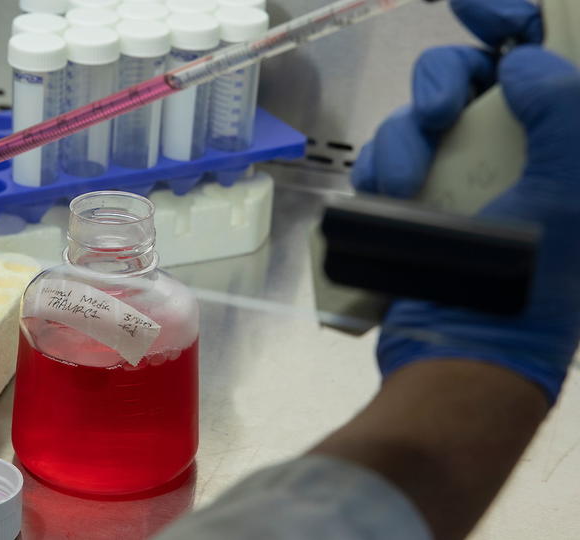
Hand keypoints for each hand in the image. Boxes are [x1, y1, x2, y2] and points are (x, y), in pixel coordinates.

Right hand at [351, 0, 579, 401]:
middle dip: (443, 85)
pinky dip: (381, 169)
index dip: (515, 23)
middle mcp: (517, 156)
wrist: (458, 357)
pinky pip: (389, 158)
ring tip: (401, 183)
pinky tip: (386, 196)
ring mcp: (464, 180)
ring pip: (421, 118)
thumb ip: (562, 111)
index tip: (481, 9)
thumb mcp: (566, 193)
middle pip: (473, 78)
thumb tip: (524, 64)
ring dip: (403, 139)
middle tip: (433, 113)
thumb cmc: (528, 283)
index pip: (547, 65)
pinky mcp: (417, 204)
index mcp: (563, 151)